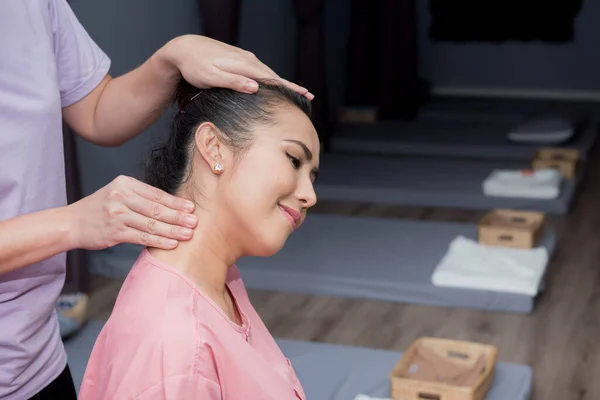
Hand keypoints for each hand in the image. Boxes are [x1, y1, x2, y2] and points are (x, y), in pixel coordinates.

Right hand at [66, 175, 197, 249]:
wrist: (71, 223)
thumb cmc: (99, 209)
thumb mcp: (117, 193)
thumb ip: (140, 197)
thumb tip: (172, 206)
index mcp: (125, 184)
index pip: (156, 194)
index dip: (176, 202)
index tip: (191, 208)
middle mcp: (121, 197)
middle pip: (156, 208)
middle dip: (178, 216)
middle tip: (195, 222)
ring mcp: (117, 215)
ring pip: (152, 224)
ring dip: (173, 230)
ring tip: (188, 234)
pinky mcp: (114, 232)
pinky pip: (142, 237)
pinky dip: (159, 241)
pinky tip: (172, 244)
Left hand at [161, 35, 313, 99]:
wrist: (184, 48)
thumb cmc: (195, 66)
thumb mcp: (212, 77)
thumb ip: (234, 82)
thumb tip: (256, 88)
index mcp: (244, 65)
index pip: (272, 79)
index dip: (289, 88)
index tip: (304, 94)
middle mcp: (248, 59)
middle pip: (274, 75)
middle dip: (291, 86)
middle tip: (308, 96)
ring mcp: (244, 58)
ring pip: (267, 72)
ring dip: (281, 82)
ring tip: (295, 91)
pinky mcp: (239, 59)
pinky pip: (259, 70)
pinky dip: (270, 78)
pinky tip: (273, 84)